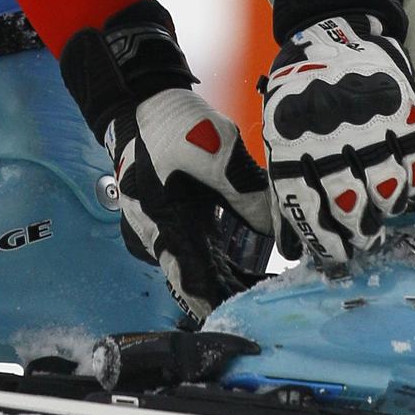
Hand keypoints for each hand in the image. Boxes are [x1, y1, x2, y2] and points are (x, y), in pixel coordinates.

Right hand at [61, 0, 272, 320]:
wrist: (137, 99)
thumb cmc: (168, 124)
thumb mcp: (214, 151)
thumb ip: (245, 191)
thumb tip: (277, 231)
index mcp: (163, 226)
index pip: (195, 285)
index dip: (225, 305)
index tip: (256, 316)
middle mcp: (157, 236)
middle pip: (199, 278)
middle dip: (235, 288)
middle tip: (273, 294)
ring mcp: (160, 227)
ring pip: (198, 262)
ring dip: (230, 270)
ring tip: (269, 277)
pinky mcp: (167, 215)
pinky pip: (195, 243)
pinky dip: (221, 250)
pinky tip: (248, 250)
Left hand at [261, 12, 414, 268]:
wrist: (333, 21)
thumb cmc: (301, 85)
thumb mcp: (278, 128)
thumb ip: (286, 183)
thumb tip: (294, 244)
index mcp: (292, 137)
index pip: (306, 206)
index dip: (323, 240)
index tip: (334, 257)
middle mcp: (330, 131)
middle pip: (350, 203)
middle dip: (358, 232)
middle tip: (362, 240)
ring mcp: (369, 120)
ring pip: (388, 188)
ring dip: (387, 209)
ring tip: (382, 213)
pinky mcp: (402, 106)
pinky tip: (405, 184)